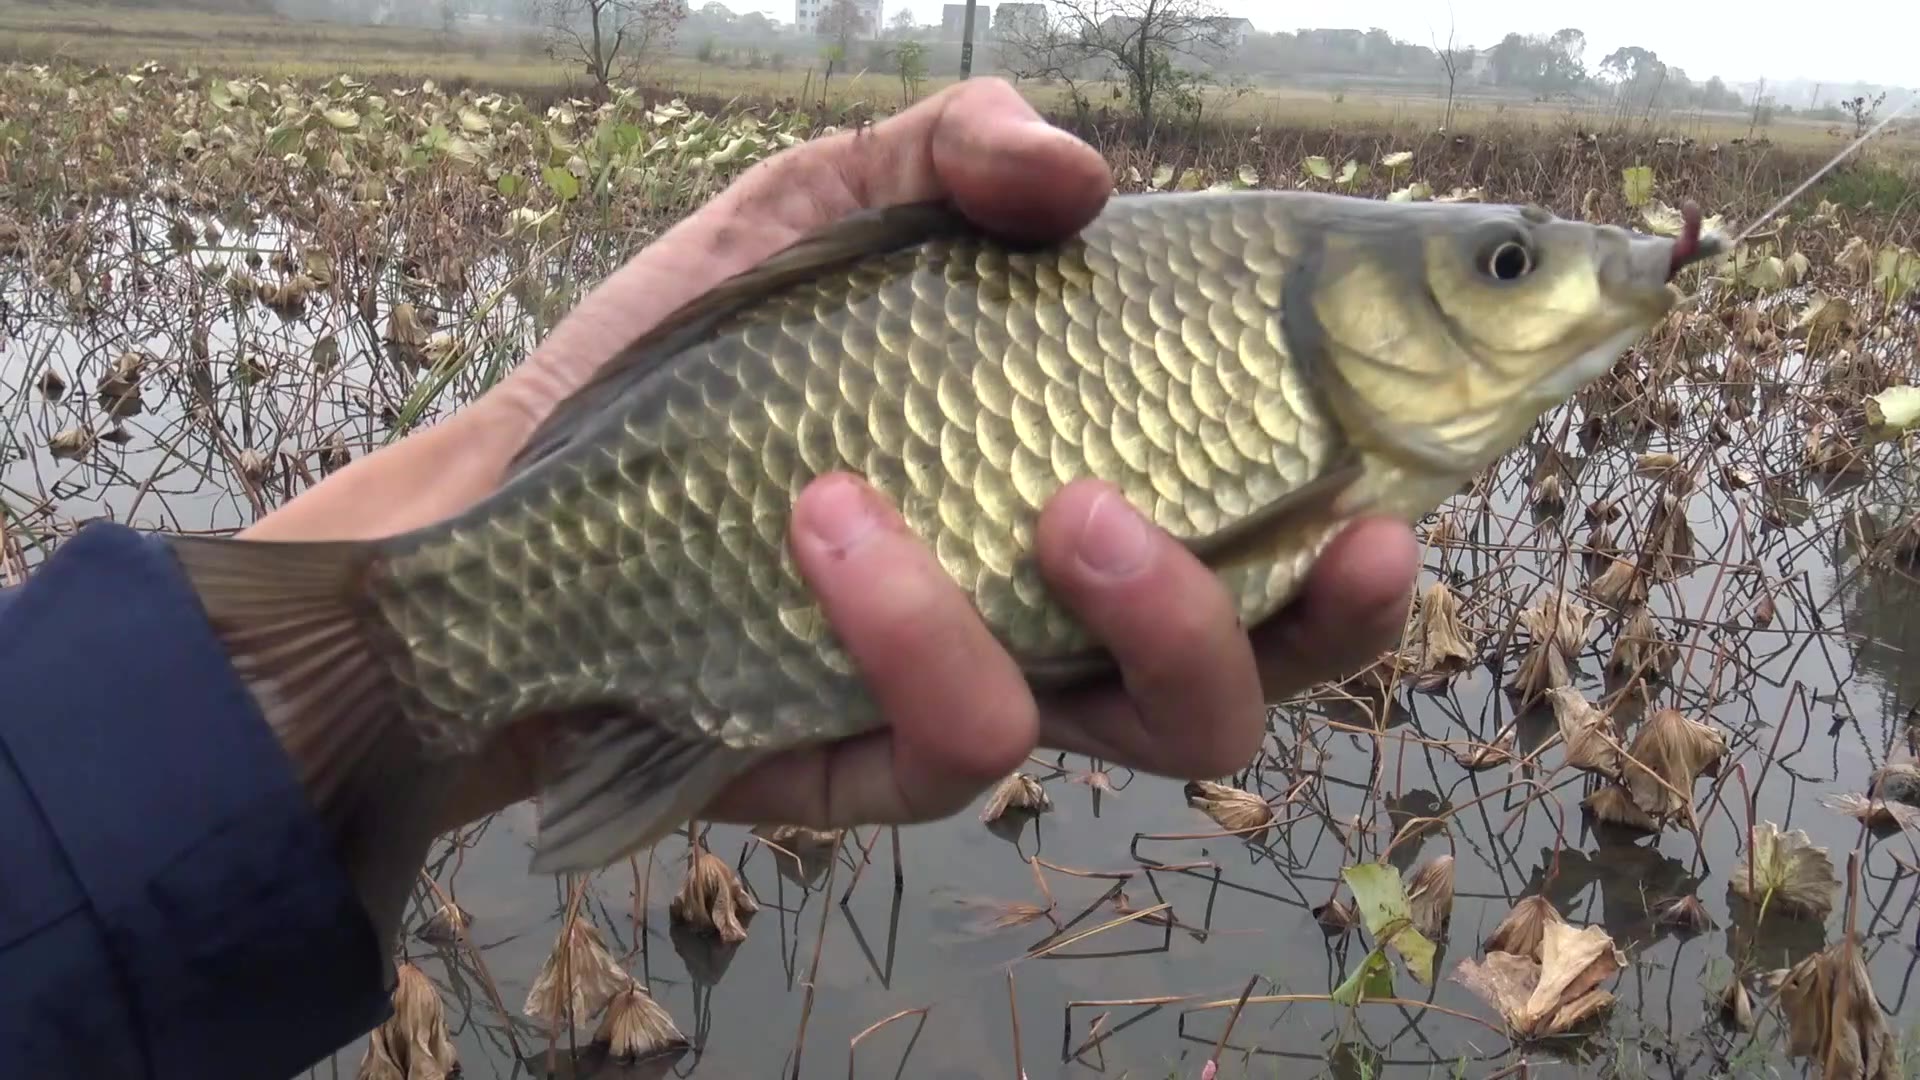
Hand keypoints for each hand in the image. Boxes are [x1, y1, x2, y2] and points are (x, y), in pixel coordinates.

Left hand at [243, 78, 1419, 834]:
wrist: (520, 502)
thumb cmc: (699, 358)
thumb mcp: (823, 212)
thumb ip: (954, 154)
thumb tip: (1082, 177)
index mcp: (1108, 470)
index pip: (1298, 500)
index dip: (1397, 482)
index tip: (1440, 431)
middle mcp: (1077, 604)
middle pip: (1282, 657)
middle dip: (1344, 613)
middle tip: (1344, 527)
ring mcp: (994, 689)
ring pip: (1166, 728)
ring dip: (1153, 615)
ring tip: (1053, 505)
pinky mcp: (880, 763)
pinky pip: (962, 743)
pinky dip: (919, 628)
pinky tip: (834, 524)